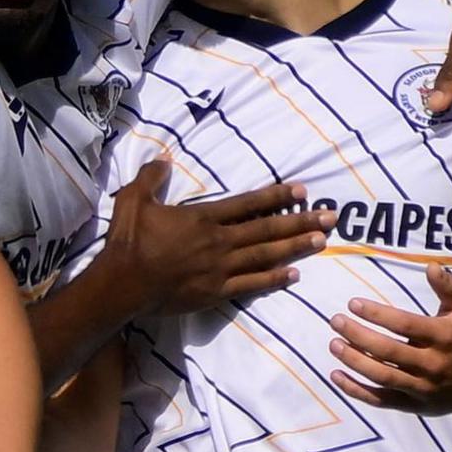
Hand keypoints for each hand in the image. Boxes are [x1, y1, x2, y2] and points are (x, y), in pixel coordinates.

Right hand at [101, 159, 331, 315]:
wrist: (121, 284)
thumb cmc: (128, 242)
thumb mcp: (133, 201)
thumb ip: (151, 178)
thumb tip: (164, 160)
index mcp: (202, 219)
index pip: (248, 204)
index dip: (277, 197)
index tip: (302, 191)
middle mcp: (219, 242)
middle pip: (267, 230)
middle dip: (301, 222)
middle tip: (330, 218)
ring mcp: (220, 269)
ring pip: (266, 256)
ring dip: (295, 248)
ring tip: (321, 241)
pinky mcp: (216, 291)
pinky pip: (252, 284)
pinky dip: (274, 279)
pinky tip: (294, 275)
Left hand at [328, 263, 451, 414]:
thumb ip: (448, 288)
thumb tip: (430, 265)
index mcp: (444, 338)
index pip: (406, 324)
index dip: (378, 314)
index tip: (352, 303)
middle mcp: (432, 364)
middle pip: (389, 351)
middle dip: (359, 336)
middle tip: (336, 321)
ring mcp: (422, 388)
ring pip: (383, 376)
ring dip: (354, 361)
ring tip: (333, 344)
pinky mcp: (414, 405)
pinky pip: (381, 400)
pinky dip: (356, 390)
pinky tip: (335, 375)